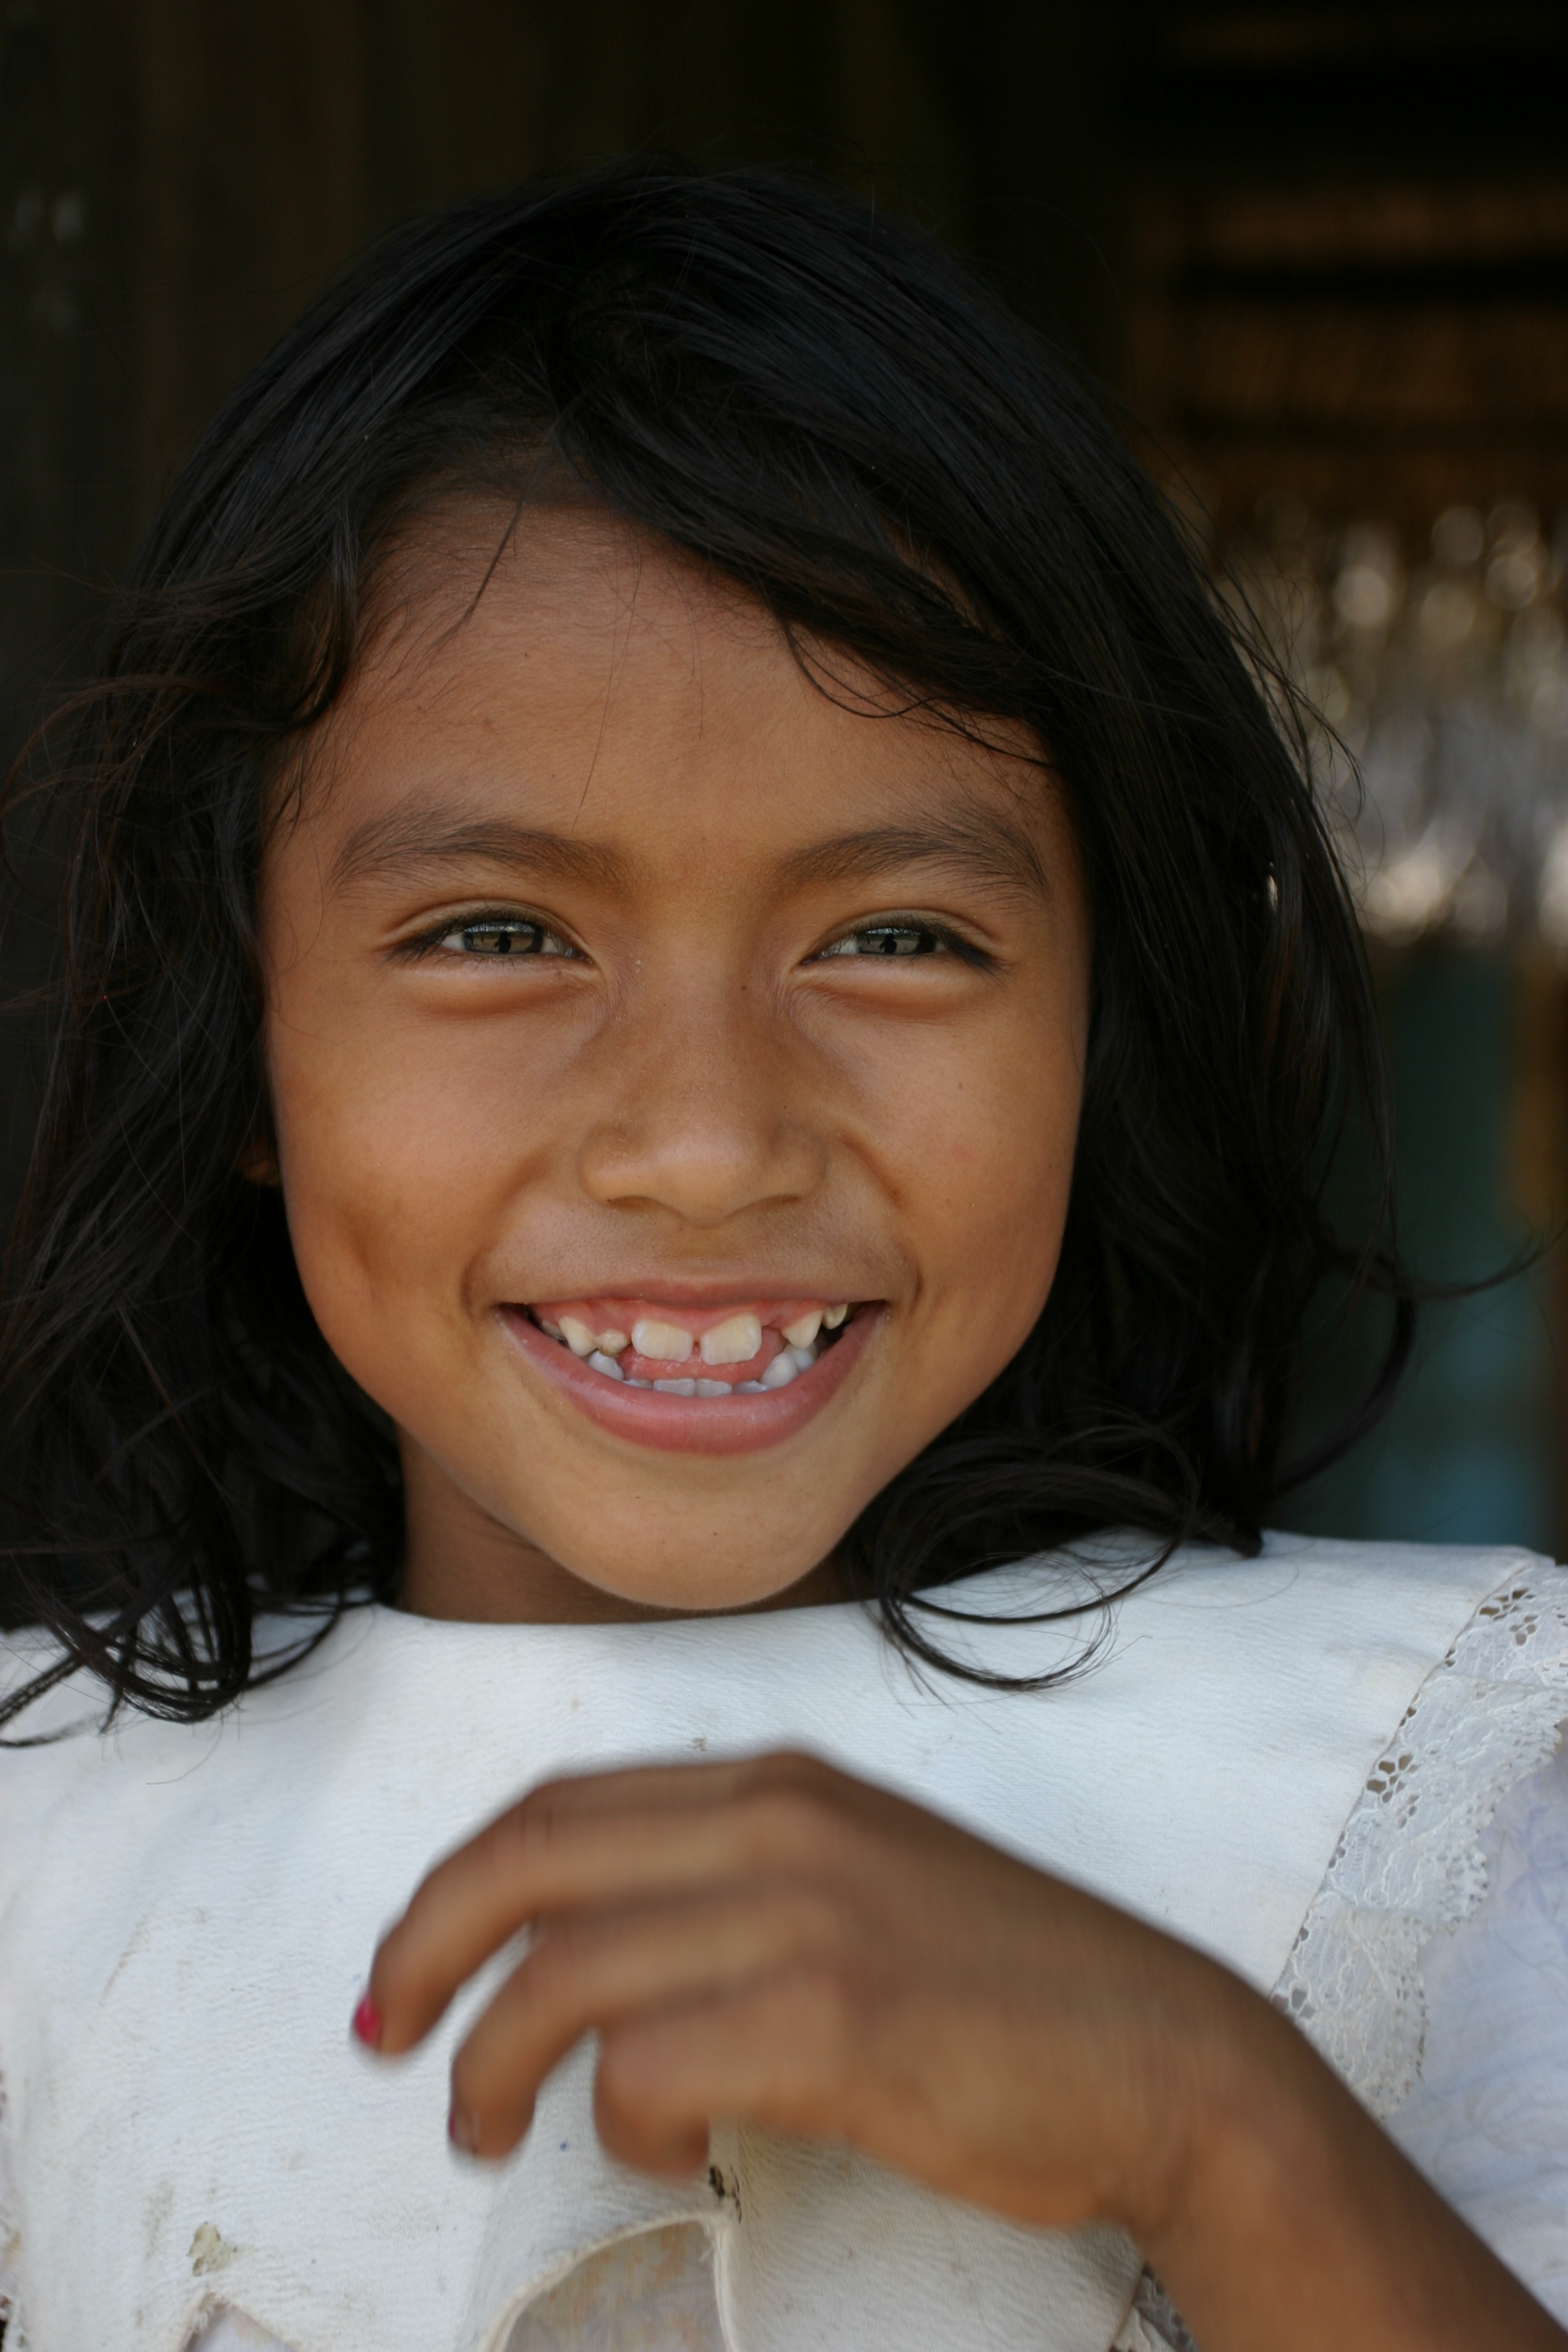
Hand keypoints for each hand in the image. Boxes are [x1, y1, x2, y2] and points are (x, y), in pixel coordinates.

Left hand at [362, 1751, 1567, 2351]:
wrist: (1163, 2056)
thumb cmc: (1008, 1989)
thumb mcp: (860, 1880)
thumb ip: (735, 1882)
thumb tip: (592, 1950)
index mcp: (779, 1782)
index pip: (558, 1804)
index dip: (455, 1883)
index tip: (409, 1963)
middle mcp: (779, 1822)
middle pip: (529, 1861)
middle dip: (426, 1947)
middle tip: (387, 2032)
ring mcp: (807, 1913)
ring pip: (566, 1970)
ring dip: (493, 2060)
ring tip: (484, 2128)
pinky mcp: (834, 2018)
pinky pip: (649, 2068)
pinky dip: (622, 2119)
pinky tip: (661, 2144)